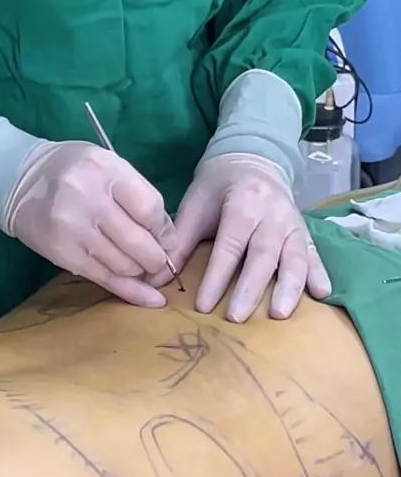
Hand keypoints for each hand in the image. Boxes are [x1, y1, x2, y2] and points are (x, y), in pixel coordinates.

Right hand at [7, 141, 175, 306]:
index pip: (150, 209)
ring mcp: (73, 229)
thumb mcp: (108, 166)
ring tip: (141, 267)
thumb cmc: (74, 171)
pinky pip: (104, 279)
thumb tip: (168, 239)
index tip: (168, 241)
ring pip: (124, 265)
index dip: (165, 232)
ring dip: (140, 271)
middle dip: (157, 259)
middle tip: (160, 262)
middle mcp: (88, 199)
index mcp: (106, 171)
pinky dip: (131, 292)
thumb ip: (138, 195)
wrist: (20, 180)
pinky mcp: (62, 253)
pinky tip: (150, 299)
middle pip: (138, 242)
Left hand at [150, 154, 330, 320]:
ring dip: (289, 287)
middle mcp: (273, 214)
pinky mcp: (305, 232)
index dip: (216, 277)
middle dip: (250, 288)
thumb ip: (178, 244)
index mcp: (243, 203)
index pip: (229, 246)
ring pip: (294, 257)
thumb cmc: (217, 187)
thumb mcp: (194, 207)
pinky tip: (323, 294)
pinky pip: (314, 254)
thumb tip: (154, 282)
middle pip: (262, 255)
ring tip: (279, 314)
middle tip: (237, 317)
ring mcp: (293, 223)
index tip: (204, 306)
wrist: (252, 159)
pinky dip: (320, 274)